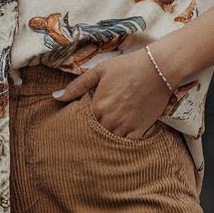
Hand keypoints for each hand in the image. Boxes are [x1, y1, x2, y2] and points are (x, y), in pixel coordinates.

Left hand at [52, 47, 174, 138]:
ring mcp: (126, 126)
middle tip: (90, 138)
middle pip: (96, 136)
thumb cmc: (127, 67)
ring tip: (104, 140)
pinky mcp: (140, 130)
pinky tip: (119, 142)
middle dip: (93, 136)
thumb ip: (76, 86)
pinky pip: (128, 145)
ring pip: (110, 142)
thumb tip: (55, 97)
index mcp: (98, 107)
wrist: (158, 68)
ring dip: (107, 141)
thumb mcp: (99, 71)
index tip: (79, 129)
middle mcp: (110, 120)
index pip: (83, 125)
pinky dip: (123, 145)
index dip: (81, 127)